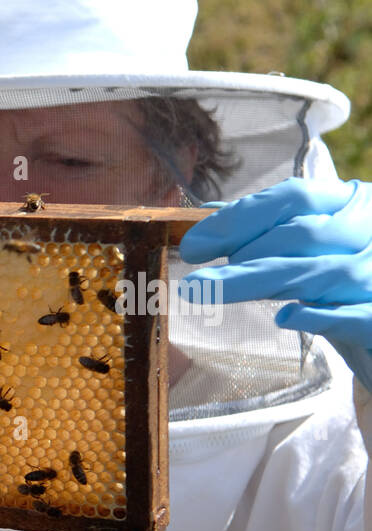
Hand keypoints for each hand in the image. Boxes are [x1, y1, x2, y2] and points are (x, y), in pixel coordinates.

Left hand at [179, 177, 371, 388]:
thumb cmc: (348, 279)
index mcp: (352, 203)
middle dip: (244, 253)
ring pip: (318, 273)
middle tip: (199, 279)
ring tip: (208, 291)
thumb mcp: (316, 245)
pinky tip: (284, 319)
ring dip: (255, 281)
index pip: (293, 197)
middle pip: (302, 234)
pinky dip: (318, 317)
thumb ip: (271, 229)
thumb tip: (209, 214)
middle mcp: (371, 231)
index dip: (238, 218)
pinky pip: (353, 316)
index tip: (192, 245)